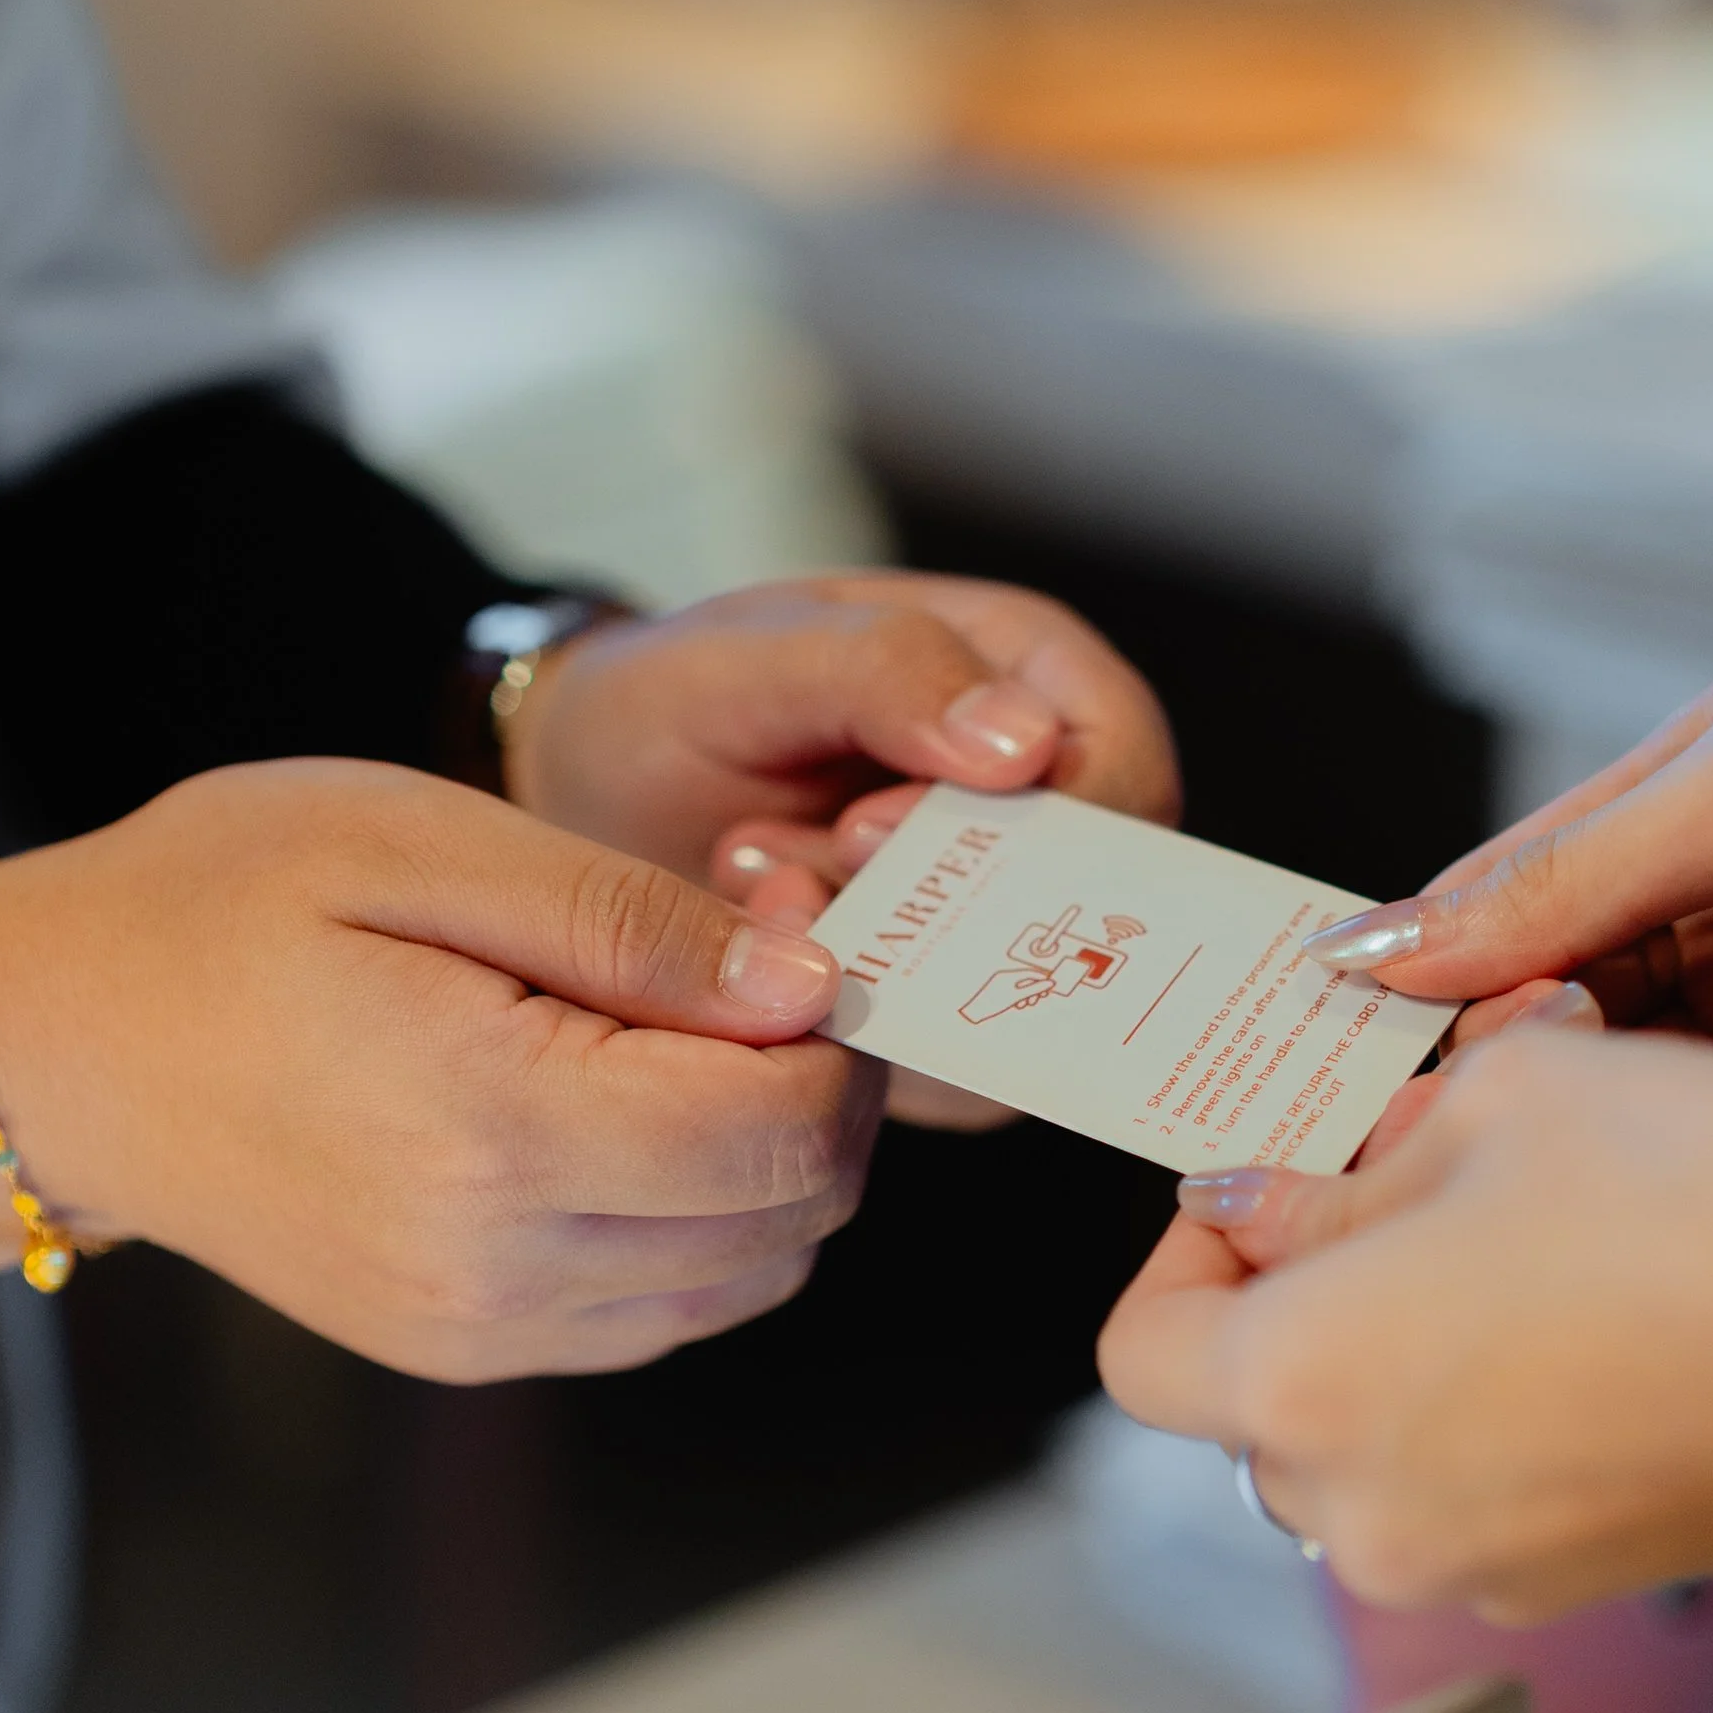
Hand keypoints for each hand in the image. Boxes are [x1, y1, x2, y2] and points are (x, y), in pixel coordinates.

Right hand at [0, 761, 881, 1381]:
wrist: (58, 1047)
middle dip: (822, 1093)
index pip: (782, 1127)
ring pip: (751, 1275)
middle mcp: (496, 1263)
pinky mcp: (470, 1346)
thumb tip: (805, 985)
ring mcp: (483, 1326)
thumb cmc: (218, 906)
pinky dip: (703, 1219)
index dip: (833, 1027)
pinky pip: (666, 1308)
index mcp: (490, 1125)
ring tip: (686, 1039)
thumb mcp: (420, 843)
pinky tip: (634, 1112)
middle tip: (752, 975)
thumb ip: (628, 921)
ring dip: (771, 1162)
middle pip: (792, 1214)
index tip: (781, 932)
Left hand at [544, 569, 1175, 1133]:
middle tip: (803, 884)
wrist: (589, 792)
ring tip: (760, 889)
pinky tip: (761, 943)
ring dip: (882, 969)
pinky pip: (950, 1062)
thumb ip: (890, 670)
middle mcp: (1041, 805)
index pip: (1124, 775)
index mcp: (1033, 679)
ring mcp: (998, 916)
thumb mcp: (763, 650)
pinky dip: (850, 1023)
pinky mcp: (944, 1006)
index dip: (1036, 825)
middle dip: (945, 911)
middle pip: (1095, 905)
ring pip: (1022, 994)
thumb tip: (1026, 745)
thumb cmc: (684, 697)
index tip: (872, 829)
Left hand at [1099, 1016, 1712, 1613]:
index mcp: (1306, 1385)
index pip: (1141, 1349)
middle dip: (1312, 1285)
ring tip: (1525, 1223)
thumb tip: (1280, 1195)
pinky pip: (1478, 1485)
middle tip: (1410, 1173)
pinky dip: (1499, 1402)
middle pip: (1256, 1403)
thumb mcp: (1508, 1099)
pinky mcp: (1579, 1583)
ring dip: (1410, 1340)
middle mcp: (1367, 1512)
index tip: (1254, 1187)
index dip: (1180, 1257)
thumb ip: (1355, 1160)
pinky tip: (1601, 1303)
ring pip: (1373, 1444)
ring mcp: (1476, 1567)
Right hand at [1308, 666, 1712, 1181]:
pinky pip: (1673, 1180)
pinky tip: (1528, 1224)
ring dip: (1503, 1146)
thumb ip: (1572, 871)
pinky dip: (1598, 1206)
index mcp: (1684, 806)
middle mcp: (1711, 927)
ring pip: (1584, 1109)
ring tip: (1403, 1188)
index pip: (1492, 895)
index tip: (1286, 1043)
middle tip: (1320, 1140)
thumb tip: (1388, 942)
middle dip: (1429, 1070)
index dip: (1393, 966)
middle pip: (1521, 1012)